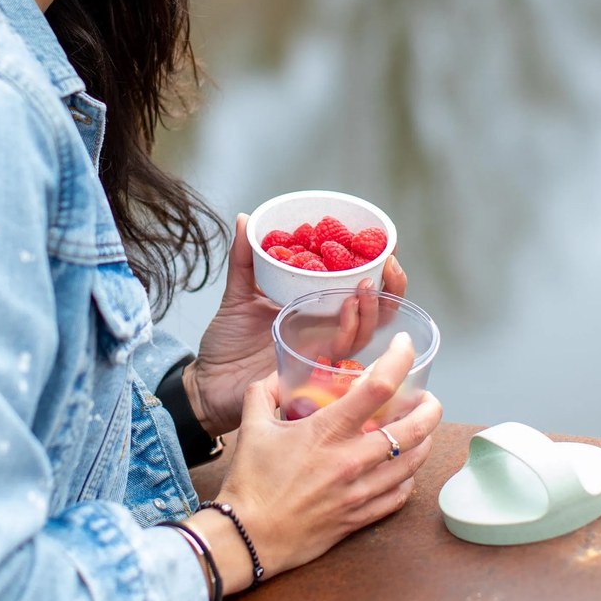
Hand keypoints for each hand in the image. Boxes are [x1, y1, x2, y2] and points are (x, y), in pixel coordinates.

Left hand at [185, 215, 407, 437]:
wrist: (209, 382)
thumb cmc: (226, 343)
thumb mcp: (237, 293)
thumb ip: (245, 258)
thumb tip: (246, 218)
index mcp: (316, 310)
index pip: (358, 290)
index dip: (379, 272)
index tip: (386, 246)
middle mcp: (326, 331)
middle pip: (376, 312)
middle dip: (391, 289)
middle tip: (390, 263)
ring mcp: (322, 352)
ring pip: (366, 332)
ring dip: (372, 307)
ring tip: (367, 285)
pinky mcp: (315, 371)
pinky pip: (342, 352)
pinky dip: (349, 329)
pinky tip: (347, 308)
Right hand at [189, 331, 441, 592]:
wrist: (247, 537)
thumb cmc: (250, 481)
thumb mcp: (252, 426)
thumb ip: (265, 392)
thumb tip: (280, 377)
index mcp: (327, 431)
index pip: (378, 387)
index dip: (399, 360)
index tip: (404, 346)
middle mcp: (351, 460)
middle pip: (413, 428)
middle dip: (429, 406)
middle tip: (425, 397)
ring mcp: (360, 492)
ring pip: (413, 463)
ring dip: (424, 440)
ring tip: (421, 429)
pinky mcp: (359, 518)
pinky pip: (400, 496)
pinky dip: (408, 477)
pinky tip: (403, 468)